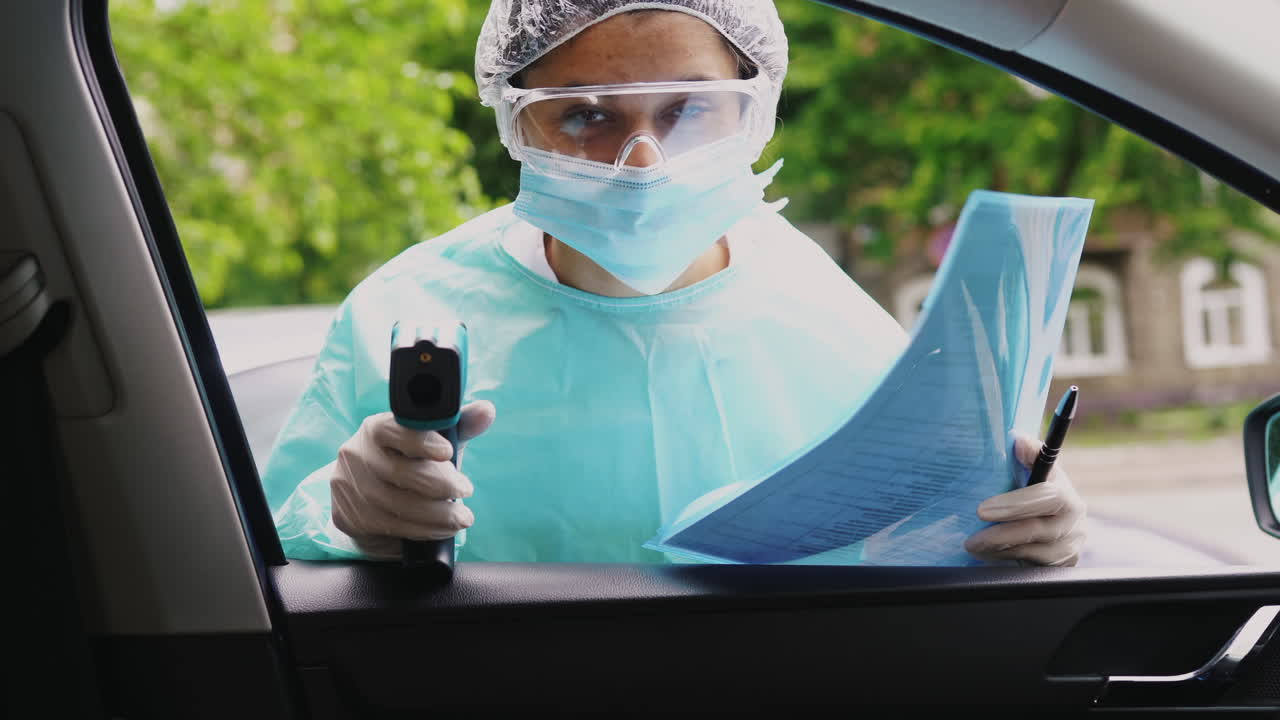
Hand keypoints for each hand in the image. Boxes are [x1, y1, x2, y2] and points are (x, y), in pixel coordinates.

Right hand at [330, 401, 495, 558]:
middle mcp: (356, 454)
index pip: (395, 430)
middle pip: (400, 472)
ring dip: (438, 515)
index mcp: (376, 428)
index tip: (448, 452)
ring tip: (462, 517)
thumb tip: (486, 410)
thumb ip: (459, 426)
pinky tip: (442, 529)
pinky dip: (424, 530)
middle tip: (465, 490)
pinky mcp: (350, 516)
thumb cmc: (408, 463)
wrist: (366, 496)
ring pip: (398, 505)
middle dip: (441, 484)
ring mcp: (349, 487)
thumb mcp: (434, 442)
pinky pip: (391, 526)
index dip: (422, 441)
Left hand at [964, 433, 1086, 565]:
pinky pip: (1034, 568)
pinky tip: (988, 557)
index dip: (1015, 505)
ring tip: (974, 547)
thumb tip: (1017, 439)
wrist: (1059, 520)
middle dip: (1000, 535)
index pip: (1046, 498)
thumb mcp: (1036, 470)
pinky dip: (1008, 562)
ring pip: (1035, 554)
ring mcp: (1071, 547)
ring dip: (1000, 551)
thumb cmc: (1037, 489)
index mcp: (1066, 494)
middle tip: (971, 540)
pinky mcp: (1064, 567)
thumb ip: (1028, 454)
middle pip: (1038, 531)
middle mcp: (1074, 522)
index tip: (982, 510)